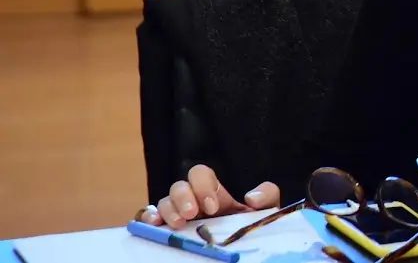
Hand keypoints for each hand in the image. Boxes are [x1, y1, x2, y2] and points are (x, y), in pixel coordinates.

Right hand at [138, 164, 280, 227]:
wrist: (241, 247)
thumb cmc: (247, 226)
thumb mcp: (263, 210)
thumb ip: (267, 195)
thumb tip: (251, 197)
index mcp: (212, 192)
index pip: (200, 174)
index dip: (203, 185)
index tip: (213, 206)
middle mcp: (191, 200)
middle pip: (179, 186)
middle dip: (183, 197)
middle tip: (192, 214)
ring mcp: (177, 215)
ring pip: (163, 202)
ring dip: (167, 210)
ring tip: (178, 224)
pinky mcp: (165, 231)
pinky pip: (148, 218)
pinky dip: (147, 219)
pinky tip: (152, 225)